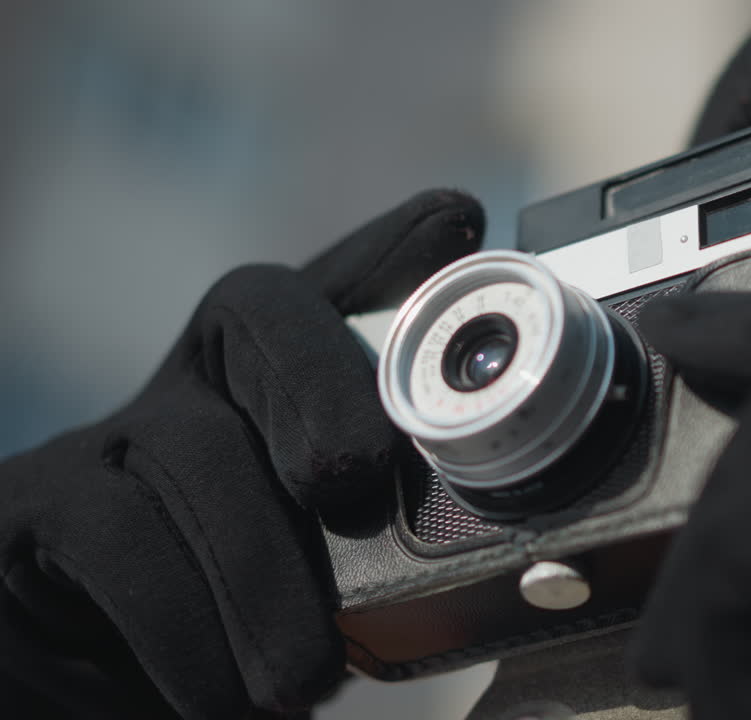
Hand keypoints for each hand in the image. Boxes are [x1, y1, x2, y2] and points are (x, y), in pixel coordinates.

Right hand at [0, 190, 481, 717]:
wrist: (91, 685)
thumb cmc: (235, 631)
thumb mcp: (329, 579)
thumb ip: (392, 543)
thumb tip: (498, 566)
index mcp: (277, 391)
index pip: (328, 291)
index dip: (388, 248)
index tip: (454, 219)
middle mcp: (191, 385)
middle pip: (253, 318)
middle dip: (322, 383)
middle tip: (358, 483)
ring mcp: (103, 441)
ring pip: (189, 448)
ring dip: (259, 567)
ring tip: (306, 676)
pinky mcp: (25, 511)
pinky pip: (108, 537)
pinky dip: (182, 627)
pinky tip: (224, 698)